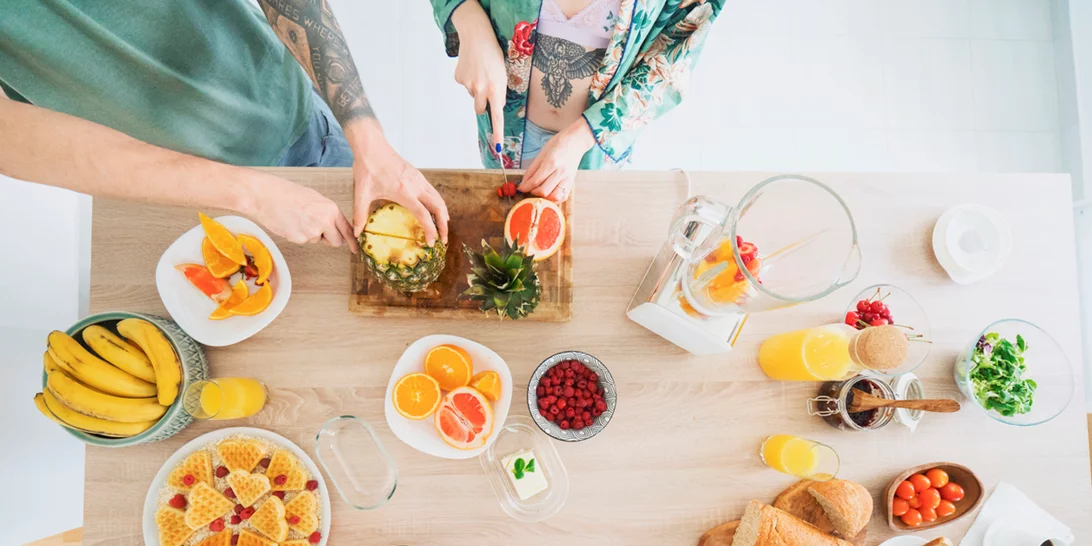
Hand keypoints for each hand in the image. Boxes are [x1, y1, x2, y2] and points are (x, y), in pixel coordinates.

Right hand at [245, 171, 355, 250]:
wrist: (265, 196)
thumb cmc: (286, 193)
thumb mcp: (314, 198)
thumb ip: (327, 213)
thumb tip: (333, 225)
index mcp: (331, 209)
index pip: (347, 230)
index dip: (351, 242)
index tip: (355, 249)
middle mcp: (325, 221)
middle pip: (336, 241)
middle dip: (329, 239)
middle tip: (317, 229)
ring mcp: (312, 232)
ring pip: (317, 240)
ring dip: (311, 234)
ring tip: (298, 218)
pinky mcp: (299, 239)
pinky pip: (304, 241)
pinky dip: (298, 235)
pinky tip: (290, 222)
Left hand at [347, 120, 448, 244]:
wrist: (372, 146)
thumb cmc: (367, 167)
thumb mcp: (361, 193)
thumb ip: (360, 214)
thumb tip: (356, 233)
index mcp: (404, 192)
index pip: (423, 215)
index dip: (430, 230)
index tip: (432, 242)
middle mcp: (415, 186)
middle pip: (438, 207)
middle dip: (444, 225)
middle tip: (443, 239)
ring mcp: (418, 179)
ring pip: (439, 199)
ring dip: (443, 214)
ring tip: (443, 227)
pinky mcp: (417, 175)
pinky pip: (433, 192)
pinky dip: (438, 203)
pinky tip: (434, 209)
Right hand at [451, 1, 506, 151]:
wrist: (477, 35)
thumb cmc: (494, 54)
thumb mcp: (503, 74)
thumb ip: (499, 92)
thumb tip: (493, 105)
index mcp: (497, 89)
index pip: (497, 117)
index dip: (497, 133)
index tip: (498, 148)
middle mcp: (482, 89)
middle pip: (480, 109)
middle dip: (483, 103)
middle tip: (486, 87)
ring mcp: (468, 84)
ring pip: (472, 96)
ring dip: (476, 89)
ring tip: (480, 71)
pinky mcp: (459, 78)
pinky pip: (464, 86)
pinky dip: (468, 79)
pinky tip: (471, 67)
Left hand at [518, 120, 594, 202]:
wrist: (576, 141)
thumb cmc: (558, 144)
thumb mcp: (541, 154)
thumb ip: (532, 170)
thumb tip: (524, 183)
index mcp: (551, 163)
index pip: (536, 181)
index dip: (525, 187)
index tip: (520, 189)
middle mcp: (560, 172)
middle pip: (544, 191)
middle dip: (533, 192)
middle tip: (530, 189)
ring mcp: (567, 179)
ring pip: (554, 197)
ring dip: (544, 198)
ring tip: (539, 192)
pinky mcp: (571, 183)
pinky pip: (562, 197)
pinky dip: (554, 199)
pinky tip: (548, 195)